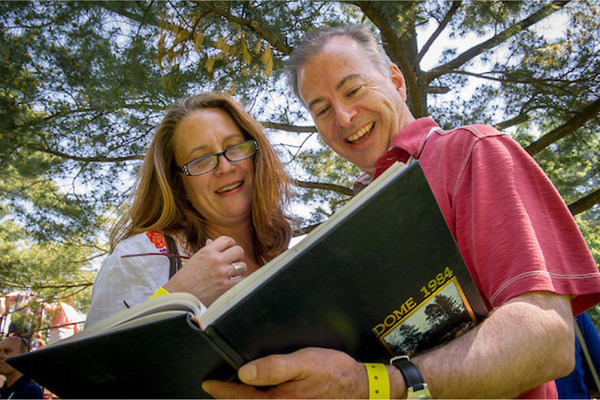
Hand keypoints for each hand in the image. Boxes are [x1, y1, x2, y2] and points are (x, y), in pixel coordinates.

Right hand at [163, 236, 246, 305]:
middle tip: (234, 261)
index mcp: (207, 251)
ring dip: (239, 270)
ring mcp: (222, 273)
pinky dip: (239, 282)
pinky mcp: (225, 286)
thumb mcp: (194, 259)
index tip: (230, 249)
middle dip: (238, 256)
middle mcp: (216, 260)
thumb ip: (207, 250)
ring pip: (242, 266)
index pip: (227, 240)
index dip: (231, 244)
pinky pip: (242, 280)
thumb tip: (211, 241)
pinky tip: (234, 283)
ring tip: (233, 274)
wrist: (179, 295)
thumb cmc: (185, 278)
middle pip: (239, 250)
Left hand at [202, 348, 368, 398]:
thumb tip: (244, 373)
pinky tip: (261, 392)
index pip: (242, 398)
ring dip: (247, 399)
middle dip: (233, 398)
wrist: (361, 388)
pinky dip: (261, 399)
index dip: (223, 391)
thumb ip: (274, 367)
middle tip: (219, 388)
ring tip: (236, 391)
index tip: (209, 384)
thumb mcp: (304, 362)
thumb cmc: (334, 373)